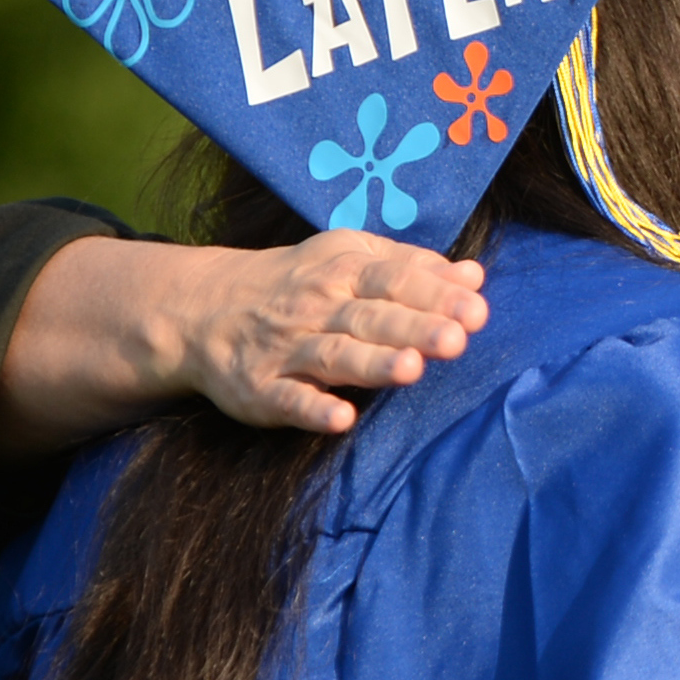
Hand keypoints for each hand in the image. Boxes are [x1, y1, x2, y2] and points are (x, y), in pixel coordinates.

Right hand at [0, 232, 490, 458]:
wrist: (204, 308)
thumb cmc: (299, 285)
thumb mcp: (349, 260)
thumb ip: (412, 268)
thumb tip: (474, 277)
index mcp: (343, 271)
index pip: (393, 280)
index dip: (433, 293)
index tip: (475, 308)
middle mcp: (316, 307)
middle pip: (370, 317)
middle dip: (414, 327)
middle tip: (457, 339)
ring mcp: (287, 350)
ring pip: (334, 356)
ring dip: (371, 364)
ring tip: (411, 370)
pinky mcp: (260, 388)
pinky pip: (288, 399)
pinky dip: (312, 409)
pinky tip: (341, 419)